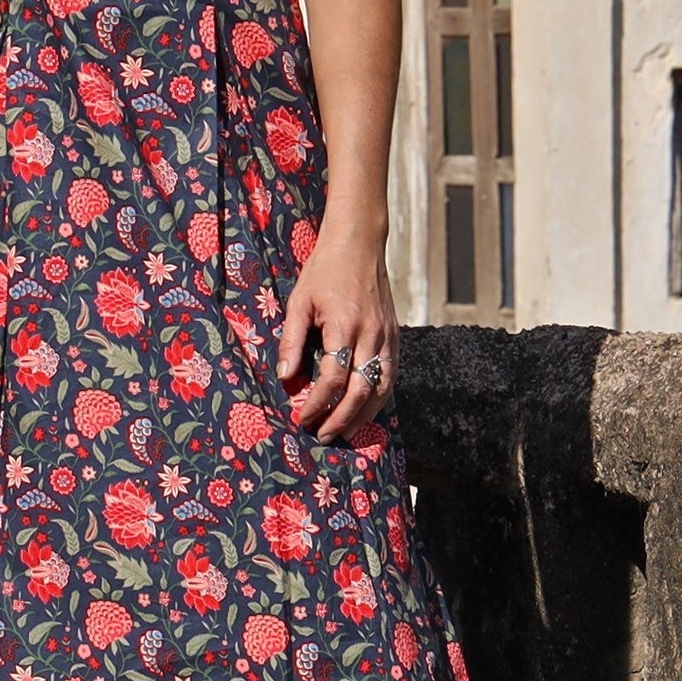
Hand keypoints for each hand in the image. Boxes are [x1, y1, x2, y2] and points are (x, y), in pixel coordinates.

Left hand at [276, 228, 398, 442]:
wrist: (359, 244)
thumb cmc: (324, 270)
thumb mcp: (300, 301)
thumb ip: (292, 341)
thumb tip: (285, 377)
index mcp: (345, 325)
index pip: (333, 378)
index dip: (317, 404)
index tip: (301, 418)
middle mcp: (371, 334)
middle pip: (361, 390)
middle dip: (341, 419)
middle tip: (323, 436)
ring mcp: (388, 336)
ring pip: (382, 388)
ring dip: (363, 415)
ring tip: (344, 432)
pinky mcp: (396, 335)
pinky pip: (391, 375)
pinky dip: (380, 397)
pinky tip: (365, 409)